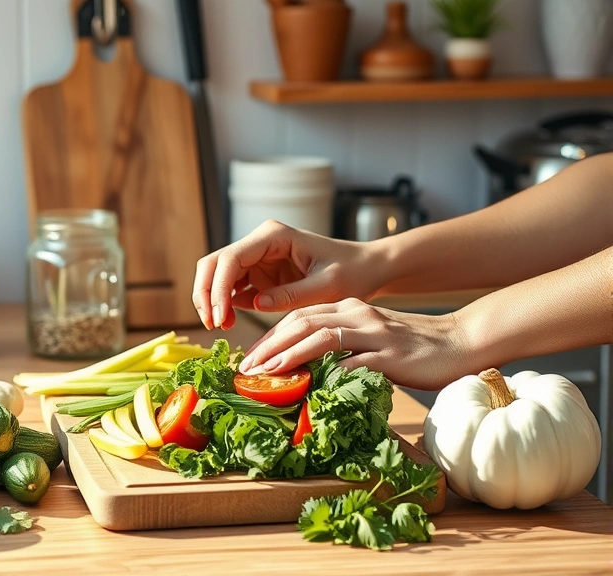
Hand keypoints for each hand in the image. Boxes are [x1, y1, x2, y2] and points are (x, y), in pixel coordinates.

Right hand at [192, 220, 384, 329]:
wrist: (366, 269)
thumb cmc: (352, 273)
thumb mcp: (327, 287)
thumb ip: (292, 295)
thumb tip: (255, 304)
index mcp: (273, 236)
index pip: (231, 258)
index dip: (218, 288)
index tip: (219, 316)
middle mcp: (260, 243)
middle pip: (215, 263)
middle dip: (206, 293)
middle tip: (213, 324)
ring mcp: (257, 259)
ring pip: (217, 276)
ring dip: (213, 301)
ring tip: (223, 327)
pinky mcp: (259, 276)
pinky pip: (231, 289)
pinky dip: (225, 306)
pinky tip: (231, 322)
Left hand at [238, 298, 471, 390]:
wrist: (462, 341)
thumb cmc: (412, 346)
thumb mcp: (369, 338)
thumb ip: (340, 347)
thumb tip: (304, 371)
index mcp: (348, 307)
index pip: (298, 317)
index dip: (270, 337)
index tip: (250, 358)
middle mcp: (357, 314)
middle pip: (301, 323)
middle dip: (269, 346)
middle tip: (247, 368)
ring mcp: (374, 332)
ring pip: (320, 337)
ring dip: (289, 355)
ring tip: (266, 373)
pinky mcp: (390, 355)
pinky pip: (353, 362)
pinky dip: (328, 374)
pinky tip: (310, 386)